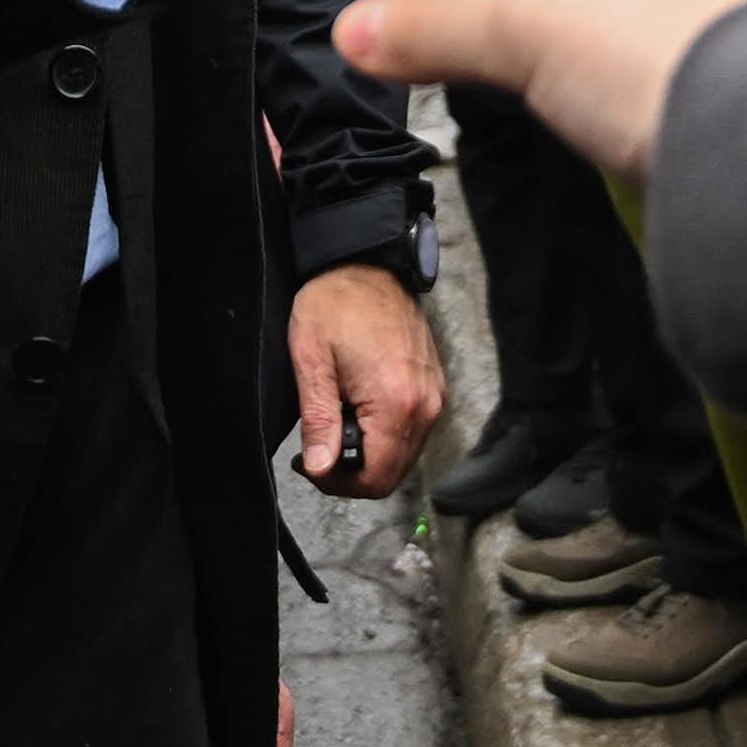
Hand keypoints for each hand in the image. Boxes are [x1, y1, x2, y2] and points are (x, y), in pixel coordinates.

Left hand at [289, 263, 444, 497]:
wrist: (367, 261)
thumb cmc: (336, 303)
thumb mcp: (312, 361)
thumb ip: (318, 420)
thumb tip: (320, 468)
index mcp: (396, 401)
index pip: (376, 479)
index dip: (339, 484)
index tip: (313, 463)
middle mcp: (425, 403)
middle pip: (392, 474)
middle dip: (353, 472)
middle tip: (319, 448)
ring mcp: (434, 393)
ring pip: (404, 455)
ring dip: (370, 454)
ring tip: (337, 424)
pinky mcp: (434, 384)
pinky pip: (413, 430)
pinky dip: (386, 434)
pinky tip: (359, 410)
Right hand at [338, 0, 746, 180]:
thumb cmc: (684, 64)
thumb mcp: (534, 33)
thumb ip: (445, 26)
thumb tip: (358, 28)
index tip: (552, 29)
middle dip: (617, 38)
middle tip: (597, 87)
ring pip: (710, 41)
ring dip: (672, 82)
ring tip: (651, 127)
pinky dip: (723, 126)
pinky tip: (704, 159)